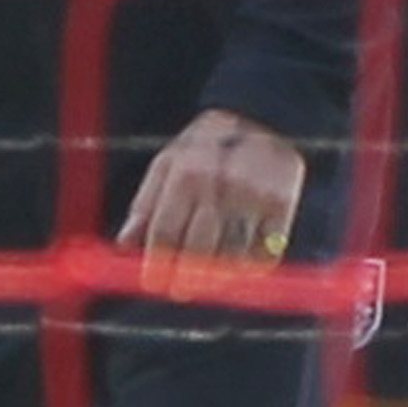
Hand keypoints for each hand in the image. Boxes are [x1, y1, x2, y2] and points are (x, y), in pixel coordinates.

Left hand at [116, 109, 305, 298]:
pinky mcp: (283, 204)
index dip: (156, 264)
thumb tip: (124, 245)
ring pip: (230, 256)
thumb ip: (145, 204)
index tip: (154, 283)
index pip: (165, 232)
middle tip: (180, 291)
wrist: (265, 115)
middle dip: (185, 279)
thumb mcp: (169, 163)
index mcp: (187, 173)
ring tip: (208, 279)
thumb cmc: (206, 147)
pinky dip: (250, 266)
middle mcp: (221, 185)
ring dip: (216, 276)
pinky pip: (264, 253)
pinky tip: (239, 264)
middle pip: (197, 250)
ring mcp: (255, 195)